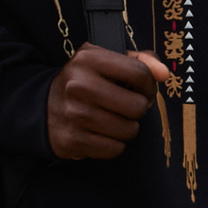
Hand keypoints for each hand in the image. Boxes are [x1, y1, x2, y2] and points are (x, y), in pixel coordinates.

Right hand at [47, 46, 172, 159]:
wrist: (42, 107)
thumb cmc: (85, 81)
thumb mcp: (106, 61)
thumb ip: (140, 60)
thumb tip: (164, 74)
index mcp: (88, 59)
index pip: (140, 73)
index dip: (149, 85)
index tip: (142, 89)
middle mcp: (79, 84)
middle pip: (138, 106)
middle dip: (138, 108)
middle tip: (127, 107)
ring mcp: (74, 114)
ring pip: (129, 130)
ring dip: (126, 128)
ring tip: (113, 119)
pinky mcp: (73, 140)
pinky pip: (115, 149)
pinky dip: (113, 144)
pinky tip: (102, 133)